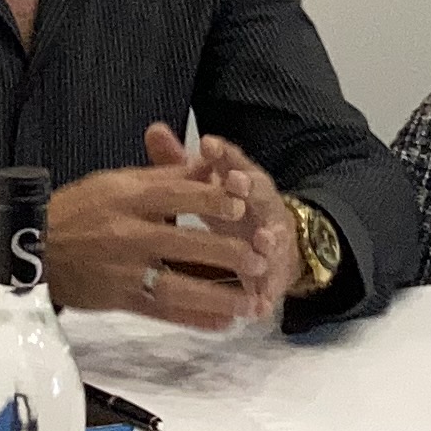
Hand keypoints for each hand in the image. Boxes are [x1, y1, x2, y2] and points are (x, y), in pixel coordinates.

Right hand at [42, 133, 277, 327]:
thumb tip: (208, 165)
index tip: (243, 206)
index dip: (212, 201)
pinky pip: (161, 311)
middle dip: (226, 252)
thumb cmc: (78, 209)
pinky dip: (193, 318)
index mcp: (128, 198)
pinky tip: (222, 322)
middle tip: (260, 258)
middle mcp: (127, 234)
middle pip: (184, 243)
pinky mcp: (118, 299)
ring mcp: (123, 270)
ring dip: (217, 295)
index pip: (177, 197)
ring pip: (177, 284)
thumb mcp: (116, 181)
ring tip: (251, 301)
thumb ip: (163, 176)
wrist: (32, 247)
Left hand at [185, 129, 306, 315]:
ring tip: (261, 239)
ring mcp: (273, 238)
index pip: (233, 161)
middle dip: (248, 187)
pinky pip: (273, 282)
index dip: (222, 152)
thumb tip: (153, 128)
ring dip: (268, 237)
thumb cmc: (229, 210)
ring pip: (272, 235)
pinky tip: (262, 301)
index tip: (206, 143)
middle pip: (258, 192)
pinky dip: (268, 291)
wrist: (273, 244)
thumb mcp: (203, 187)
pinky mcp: (276, 272)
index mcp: (243, 181)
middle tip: (234, 181)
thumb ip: (178, 163)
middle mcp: (262, 205)